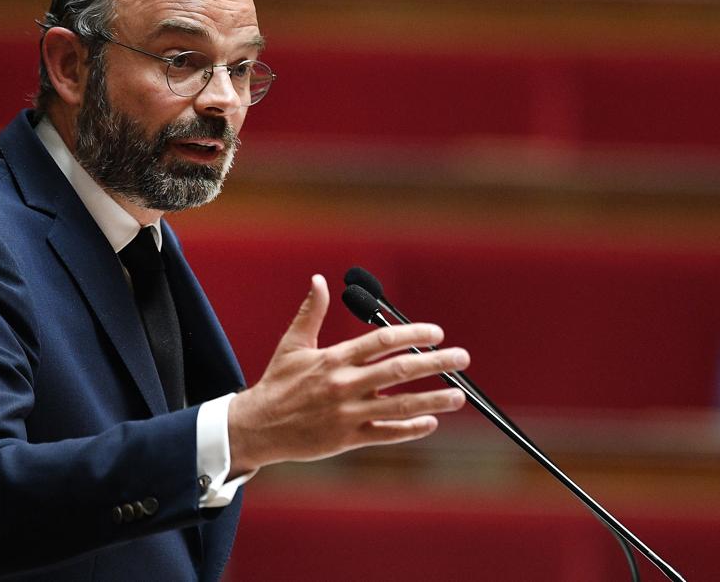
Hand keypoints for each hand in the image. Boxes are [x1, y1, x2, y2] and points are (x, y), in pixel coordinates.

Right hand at [227, 274, 468, 475]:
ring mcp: (348, 414)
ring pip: (399, 406)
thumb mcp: (293, 345)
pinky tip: (431, 423)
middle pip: (399, 370)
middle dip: (435, 363)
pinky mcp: (347, 439)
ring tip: (459, 395)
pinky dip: (410, 430)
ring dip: (433, 400)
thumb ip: (311, 313)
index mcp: (334, 359)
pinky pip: (386, 435)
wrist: (257, 427)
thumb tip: (318, 280)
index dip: (412, 334)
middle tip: (462, 358)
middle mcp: (344, 385)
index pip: (381, 341)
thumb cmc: (277, 383)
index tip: (436, 333)